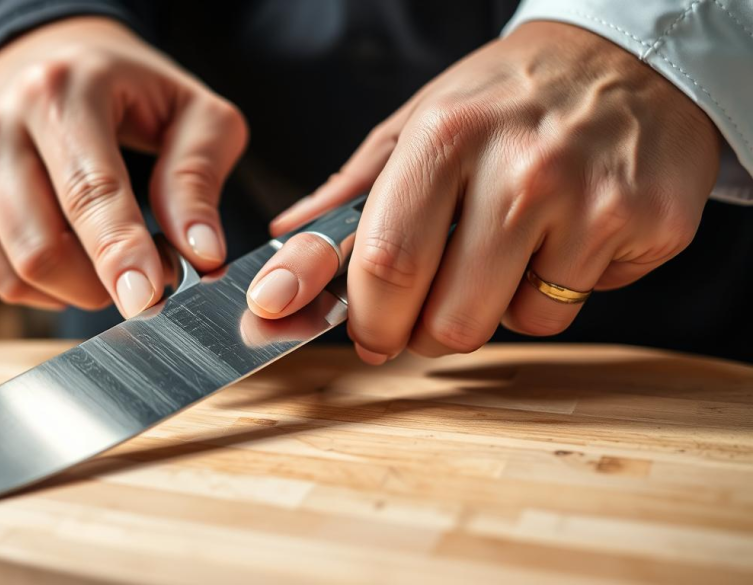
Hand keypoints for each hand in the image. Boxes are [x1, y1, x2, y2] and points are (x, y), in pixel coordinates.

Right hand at [0, 17, 246, 315]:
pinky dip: (48, 291)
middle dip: (103, 282)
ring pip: (19, 271)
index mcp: (60, 92)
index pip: (89, 190)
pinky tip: (77, 261)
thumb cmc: (129, 94)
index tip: (144, 299)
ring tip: (117, 261)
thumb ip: (197, 177)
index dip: (118, 251)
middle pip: (42, 245)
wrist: (45, 65)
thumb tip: (201, 253)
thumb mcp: (191, 113)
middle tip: (152, 276)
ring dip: (80, 290)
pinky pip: (1, 281)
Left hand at [248, 22, 719, 362]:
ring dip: (497, 308)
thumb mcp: (422, 120)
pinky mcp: (649, 225)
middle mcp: (522, 169)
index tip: (367, 336)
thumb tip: (285, 243)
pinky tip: (565, 238)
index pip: (388, 262)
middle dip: (426, 334)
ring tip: (508, 249)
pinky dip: (558, 290)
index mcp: (447, 137)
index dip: (369, 319)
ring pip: (517, 323)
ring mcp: (592, 200)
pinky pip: (576, 305)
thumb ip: (353, 189)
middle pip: (450, 318)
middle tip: (431, 310)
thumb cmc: (510, 97)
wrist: (634, 59)